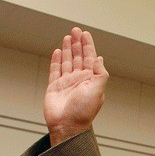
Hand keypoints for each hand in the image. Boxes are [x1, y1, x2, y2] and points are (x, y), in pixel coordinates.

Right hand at [44, 27, 108, 145]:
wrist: (67, 125)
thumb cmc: (83, 112)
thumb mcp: (98, 91)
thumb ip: (100, 74)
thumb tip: (99, 59)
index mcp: (91, 80)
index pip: (90, 58)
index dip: (88, 45)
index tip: (86, 33)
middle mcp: (79, 80)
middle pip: (78, 57)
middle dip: (78, 43)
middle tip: (76, 30)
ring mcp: (67, 83)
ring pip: (67, 61)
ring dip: (67, 49)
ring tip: (68, 36)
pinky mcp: (54, 87)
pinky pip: (55, 70)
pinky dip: (56, 60)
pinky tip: (57, 51)